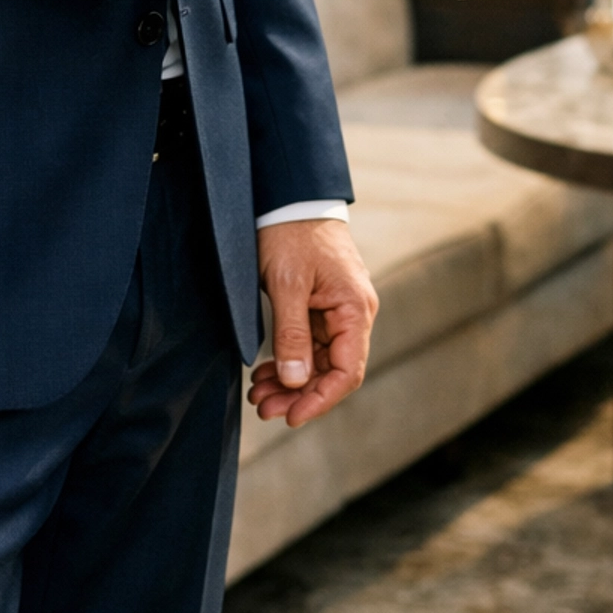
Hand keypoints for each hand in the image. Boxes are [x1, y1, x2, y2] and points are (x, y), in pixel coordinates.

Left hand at [251, 219, 377, 427]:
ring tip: (259, 394)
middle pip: (333, 371)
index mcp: (354, 308)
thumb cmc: (291, 233)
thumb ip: (293, 334)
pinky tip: (265, 373)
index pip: (348, 371)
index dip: (320, 399)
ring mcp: (337, 309)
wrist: (289, 196)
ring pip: (319, 361)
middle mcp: (353, 312)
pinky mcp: (322, 305)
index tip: (290, 416)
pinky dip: (289, 361)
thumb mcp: (287, 284)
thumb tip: (297, 381)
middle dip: (299, 394)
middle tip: (263, 408)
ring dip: (291, 381)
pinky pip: (310, 344)